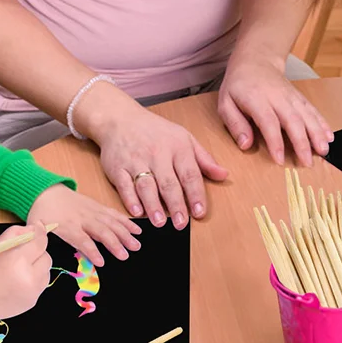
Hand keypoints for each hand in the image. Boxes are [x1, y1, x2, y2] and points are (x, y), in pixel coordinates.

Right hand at [0, 223, 51, 321]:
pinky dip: (33, 282)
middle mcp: (28, 277)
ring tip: (19, 271)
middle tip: (23, 255)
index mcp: (17, 260)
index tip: (39, 229)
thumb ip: (17, 233)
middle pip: (46, 258)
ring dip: (37, 268)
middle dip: (37, 254)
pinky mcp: (32, 302)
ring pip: (46, 272)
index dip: (40, 234)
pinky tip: (18, 283)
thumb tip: (36, 228)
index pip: (40, 243)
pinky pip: (40, 286)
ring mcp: (32, 292)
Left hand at [26, 184, 141, 265]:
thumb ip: (43, 243)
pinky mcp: (97, 206)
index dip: (92, 251)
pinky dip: (125, 221)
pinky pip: (113, 214)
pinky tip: (135, 229)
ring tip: (136, 244)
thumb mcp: (36, 229)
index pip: (82, 239)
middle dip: (115, 243)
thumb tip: (45, 257)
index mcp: (66, 226)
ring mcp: (92, 211)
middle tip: (126, 255)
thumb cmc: (40, 213)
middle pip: (101, 231)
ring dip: (125, 233)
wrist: (43, 191)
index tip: (102, 262)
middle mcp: (82, 218)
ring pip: (111, 222)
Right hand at [96, 106, 228, 229]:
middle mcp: (158, 154)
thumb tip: (223, 175)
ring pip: (146, 185)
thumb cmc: (156, 131)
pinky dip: (130, 199)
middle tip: (181, 224)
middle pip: (169, 183)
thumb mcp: (185, 138)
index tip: (200, 212)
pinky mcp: (117, 167)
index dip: (195, 194)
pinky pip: (124, 185)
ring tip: (159, 222)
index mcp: (178, 147)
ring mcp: (136, 160)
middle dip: (176, 205)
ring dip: (153, 205)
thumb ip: (204, 159)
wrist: (120, 118)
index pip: (190, 174)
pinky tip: (137, 212)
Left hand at [217, 49, 332, 165]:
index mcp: (256, 99)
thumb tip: (246, 145)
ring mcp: (291, 96)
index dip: (275, 142)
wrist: (256, 60)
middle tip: (307, 163)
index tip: (280, 160)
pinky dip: (322, 123)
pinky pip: (313, 110)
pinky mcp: (299, 97)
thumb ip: (235, 124)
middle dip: (302, 142)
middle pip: (293, 120)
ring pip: (307, 115)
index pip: (268, 122)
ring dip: (317, 133)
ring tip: (323, 151)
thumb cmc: (238, 85)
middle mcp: (277, 97)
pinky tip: (329, 136)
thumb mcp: (225, 103)